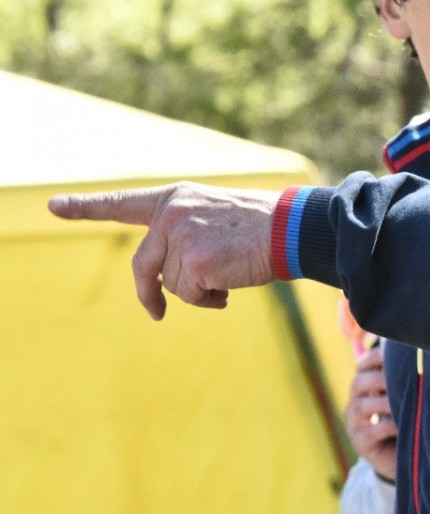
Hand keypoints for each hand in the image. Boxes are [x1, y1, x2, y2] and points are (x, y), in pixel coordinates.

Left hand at [48, 182, 277, 319]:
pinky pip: (190, 296)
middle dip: (151, 294)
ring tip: (229, 275)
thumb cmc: (260, 227)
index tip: (54, 207)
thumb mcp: (213, 217)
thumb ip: (182, 235)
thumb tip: (161, 284)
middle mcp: (172, 214)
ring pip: (172, 285)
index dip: (86, 207)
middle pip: (144, 266)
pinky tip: (231, 285)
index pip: (123, 203)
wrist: (291, 228)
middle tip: (158, 314)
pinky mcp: (196, 262)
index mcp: (175, 198)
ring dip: (199, 291)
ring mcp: (182, 236)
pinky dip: (210, 299)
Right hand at [344, 344, 396, 478]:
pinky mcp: (361, 444)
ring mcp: (355, 424)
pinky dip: (385, 427)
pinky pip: (369, 433)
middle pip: (357, 383)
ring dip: (382, 402)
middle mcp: (355, 402)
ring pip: (361, 407)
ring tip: (401, 400)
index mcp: (365, 386)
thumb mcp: (403, 396)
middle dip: (378, 378)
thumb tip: (421, 351)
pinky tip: (399, 424)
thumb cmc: (405, 418)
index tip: (394, 351)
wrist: (402, 456)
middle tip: (399, 376)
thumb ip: (405, 377)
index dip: (376, 357)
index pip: (363, 365)